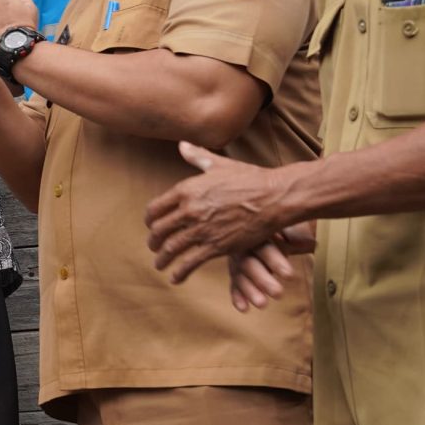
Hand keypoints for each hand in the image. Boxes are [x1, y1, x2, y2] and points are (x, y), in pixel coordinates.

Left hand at [145, 141, 295, 282]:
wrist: (275, 197)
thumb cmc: (250, 179)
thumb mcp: (220, 165)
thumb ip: (198, 157)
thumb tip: (183, 145)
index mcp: (187, 189)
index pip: (155, 208)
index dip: (149, 220)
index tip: (150, 225)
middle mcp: (190, 210)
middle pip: (159, 230)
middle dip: (152, 241)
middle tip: (153, 247)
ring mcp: (202, 229)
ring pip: (171, 248)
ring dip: (162, 258)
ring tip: (160, 264)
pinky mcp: (216, 247)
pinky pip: (189, 263)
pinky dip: (179, 272)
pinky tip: (175, 278)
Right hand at [228, 223, 314, 311]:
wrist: (259, 224)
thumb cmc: (280, 226)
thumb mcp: (289, 225)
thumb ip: (297, 235)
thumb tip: (309, 242)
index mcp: (256, 231)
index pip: (264, 246)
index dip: (275, 261)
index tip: (289, 276)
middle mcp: (243, 245)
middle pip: (249, 263)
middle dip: (263, 280)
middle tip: (278, 294)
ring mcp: (237, 259)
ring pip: (240, 275)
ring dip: (250, 291)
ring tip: (262, 304)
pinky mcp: (236, 272)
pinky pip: (234, 284)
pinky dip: (238, 296)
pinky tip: (244, 308)